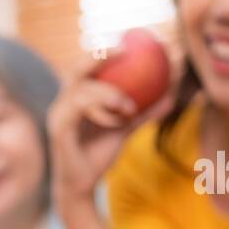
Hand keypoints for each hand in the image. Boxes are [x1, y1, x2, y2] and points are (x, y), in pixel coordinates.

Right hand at [47, 49, 179, 208]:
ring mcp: (58, 114)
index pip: (89, 67)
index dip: (106, 51)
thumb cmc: (99, 156)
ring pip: (81, 88)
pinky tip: (121, 115)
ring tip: (130, 106)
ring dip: (108, 92)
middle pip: (78, 68)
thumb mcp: (125, 130)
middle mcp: (64, 100)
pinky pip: (78, 109)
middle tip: (126, 50)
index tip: (132, 42)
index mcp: (77, 96)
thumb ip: (144, 112)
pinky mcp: (58, 129)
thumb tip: (171, 96)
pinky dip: (100, 108)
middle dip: (100, 55)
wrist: (81, 186)